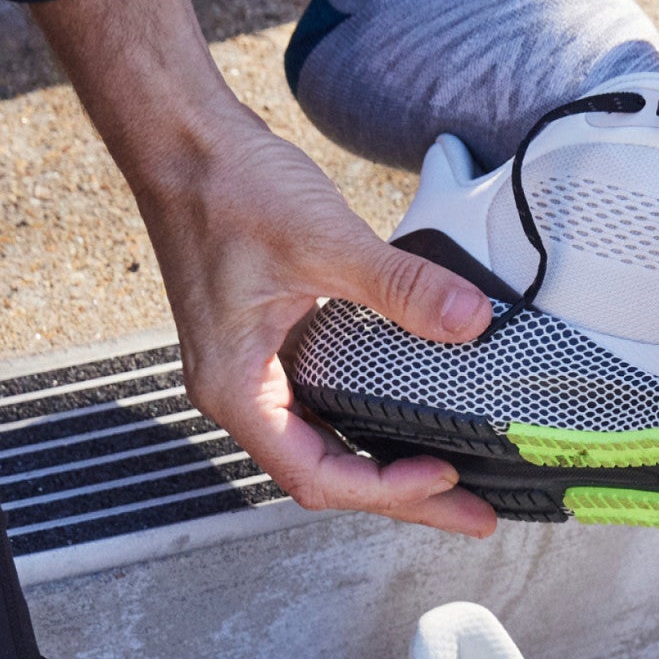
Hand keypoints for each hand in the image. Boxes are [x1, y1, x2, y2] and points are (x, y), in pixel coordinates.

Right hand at [30, 0, 497, 537]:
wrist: (185, 143)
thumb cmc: (227, 191)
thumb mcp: (326, 240)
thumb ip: (401, 288)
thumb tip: (471, 322)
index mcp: (238, 390)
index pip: (317, 476)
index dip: (386, 490)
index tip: (446, 478)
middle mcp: (240, 396)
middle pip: (328, 474)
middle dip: (402, 498)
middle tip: (474, 515)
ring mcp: (254, 375)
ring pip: (325, 447)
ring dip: (386, 468)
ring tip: (452, 484)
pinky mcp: (269, 349)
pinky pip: (322, 409)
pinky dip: (368, 426)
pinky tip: (410, 427)